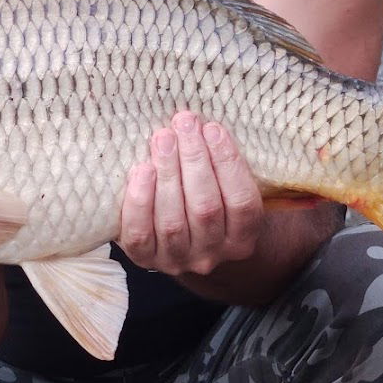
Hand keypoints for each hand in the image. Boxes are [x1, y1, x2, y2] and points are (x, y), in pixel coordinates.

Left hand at [118, 112, 264, 276]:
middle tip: (184, 123)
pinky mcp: (145, 259)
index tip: (213, 128)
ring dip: (168, 173)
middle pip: (205, 208)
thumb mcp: (223, 189)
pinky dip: (140, 201)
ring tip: (163, 138)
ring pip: (173, 221)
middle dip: (194, 160)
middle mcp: (212, 255)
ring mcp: (177, 260)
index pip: (242, 203)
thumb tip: (202, 122)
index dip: (228, 164)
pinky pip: (140, 234)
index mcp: (241, 239)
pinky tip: (142, 170)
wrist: (177, 242)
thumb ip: (219, 164)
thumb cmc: (204, 199)